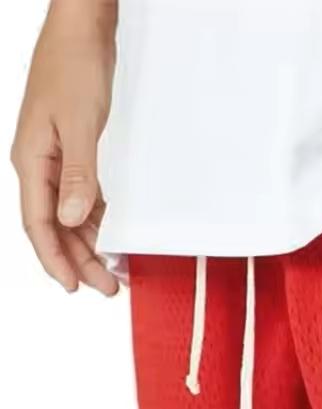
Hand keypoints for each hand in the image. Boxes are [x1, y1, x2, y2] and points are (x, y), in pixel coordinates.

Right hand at [11, 1, 118, 294]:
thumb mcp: (80, 124)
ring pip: (69, 216)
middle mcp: (40, 166)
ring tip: (113, 270)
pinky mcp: (75, 153)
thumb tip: (70, 218)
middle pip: (55, 227)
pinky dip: (97, 219)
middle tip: (107, 287)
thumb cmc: (74, 67)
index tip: (74, 287)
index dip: (55, 259)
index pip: (38, 224)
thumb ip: (78, 174)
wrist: (82, 31)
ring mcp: (57, 160)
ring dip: (89, 244)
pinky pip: (83, 197)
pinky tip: (111, 235)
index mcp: (32, 161)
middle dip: (79, 260)